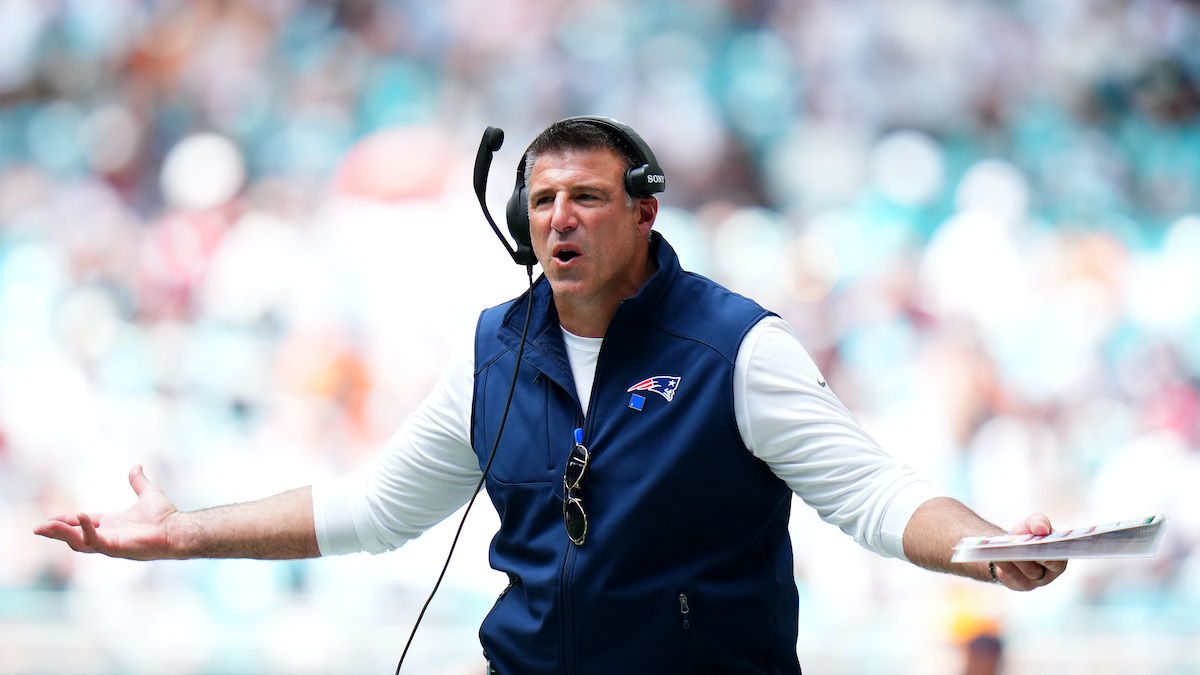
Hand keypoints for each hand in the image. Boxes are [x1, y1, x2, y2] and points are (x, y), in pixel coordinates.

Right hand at [34, 465, 180, 560]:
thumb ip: (138, 481)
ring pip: (78, 543)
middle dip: (56, 533)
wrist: (177, 528)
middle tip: (38, 528)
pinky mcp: (114, 548)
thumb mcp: (148, 493)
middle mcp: (108, 535)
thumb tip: (136, 466)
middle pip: (75, 536)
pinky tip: (80, 517)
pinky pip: (94, 541)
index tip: (51, 518)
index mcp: (112, 525)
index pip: (83, 524)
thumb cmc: (165, 515)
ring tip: (45, 527)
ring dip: (62, 535)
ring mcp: (110, 544)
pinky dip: (85, 530)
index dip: (67, 521)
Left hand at [992, 513, 1067, 590]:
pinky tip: (996, 556)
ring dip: (1015, 559)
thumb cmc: (1027, 534)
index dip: (1048, 552)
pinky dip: (1004, 564)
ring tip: (1004, 548)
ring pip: (1026, 572)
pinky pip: (1012, 576)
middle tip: (1019, 545)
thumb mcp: (1033, 523)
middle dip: (1030, 555)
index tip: (1038, 544)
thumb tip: (1042, 529)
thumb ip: (1039, 522)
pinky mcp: (1017, 585)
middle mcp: (1050, 574)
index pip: (1057, 558)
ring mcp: (1034, 582)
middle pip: (1042, 566)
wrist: (1009, 545)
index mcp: (1059, 558)